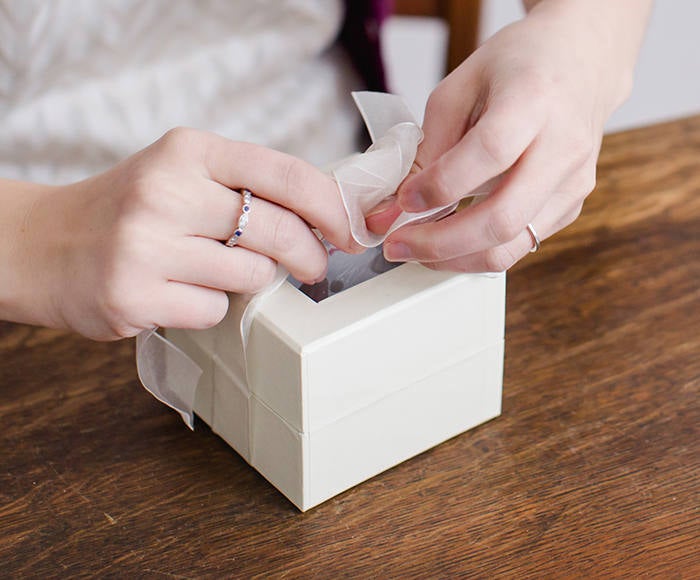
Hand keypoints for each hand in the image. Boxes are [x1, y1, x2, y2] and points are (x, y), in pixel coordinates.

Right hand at [5, 128, 358, 339]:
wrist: (45, 244)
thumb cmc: (131, 210)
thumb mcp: (183, 174)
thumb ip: (246, 186)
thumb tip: (324, 215)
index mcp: (188, 151)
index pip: (284, 172)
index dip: (330, 205)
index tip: (349, 230)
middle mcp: (166, 191)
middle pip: (276, 229)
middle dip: (309, 255)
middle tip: (314, 267)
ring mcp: (146, 245)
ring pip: (251, 276)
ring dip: (250, 282)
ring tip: (216, 271)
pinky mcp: (134, 295)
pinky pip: (213, 310)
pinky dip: (211, 306)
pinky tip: (179, 292)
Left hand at [367, 0, 649, 271]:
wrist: (584, 62)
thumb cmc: (519, 67)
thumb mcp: (460, 87)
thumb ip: (428, 145)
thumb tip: (394, 205)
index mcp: (533, 100)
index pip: (489, 154)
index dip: (440, 186)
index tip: (403, 200)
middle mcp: (563, 146)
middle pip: (502, 218)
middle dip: (440, 243)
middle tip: (397, 245)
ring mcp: (572, 182)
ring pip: (512, 245)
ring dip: (455, 258)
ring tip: (416, 249)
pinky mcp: (571, 205)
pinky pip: (520, 244)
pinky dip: (477, 251)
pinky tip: (449, 239)